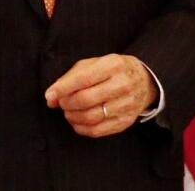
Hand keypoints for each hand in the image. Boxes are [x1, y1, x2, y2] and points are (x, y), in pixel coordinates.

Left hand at [44, 54, 159, 136]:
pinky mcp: (125, 121)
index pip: (84, 79)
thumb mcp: (94, 64)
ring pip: (90, 117)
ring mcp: (126, 104)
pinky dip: (81, 128)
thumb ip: (71, 78)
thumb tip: (51, 97)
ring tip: (69, 111)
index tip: (50, 95)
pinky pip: (97, 131)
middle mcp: (123, 84)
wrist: (144, 81)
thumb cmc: (113, 71)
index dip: (63, 89)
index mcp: (114, 65)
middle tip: (62, 103)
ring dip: (72, 117)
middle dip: (67, 103)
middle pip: (85, 100)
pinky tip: (78, 121)